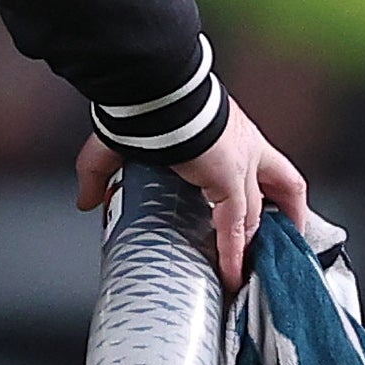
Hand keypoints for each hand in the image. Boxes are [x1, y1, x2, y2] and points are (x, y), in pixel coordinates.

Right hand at [75, 108, 311, 291]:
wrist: (157, 88)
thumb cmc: (145, 103)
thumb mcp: (123, 140)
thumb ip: (101, 173)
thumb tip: (86, 201)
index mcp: (230, 133)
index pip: (262, 165)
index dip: (265, 189)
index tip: (263, 211)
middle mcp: (246, 149)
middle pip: (278, 189)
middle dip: (275, 219)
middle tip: (266, 246)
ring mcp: (242, 167)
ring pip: (260, 215)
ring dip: (255, 245)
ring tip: (250, 272)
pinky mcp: (229, 183)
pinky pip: (235, 228)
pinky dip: (232, 255)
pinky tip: (229, 276)